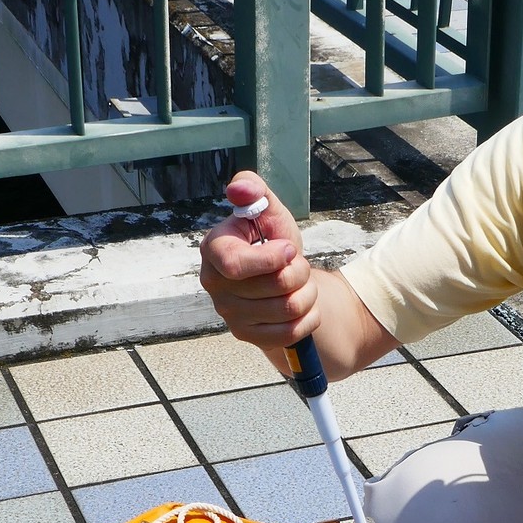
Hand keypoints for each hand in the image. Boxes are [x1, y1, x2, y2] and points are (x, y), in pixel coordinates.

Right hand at [198, 171, 317, 351]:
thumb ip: (254, 191)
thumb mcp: (268, 211)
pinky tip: (302, 305)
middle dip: (300, 271)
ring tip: (300, 283)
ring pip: (288, 308)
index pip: (235, 264)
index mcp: (214, 249)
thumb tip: (239, 188)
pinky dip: (309, 316)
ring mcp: (227, 313)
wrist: (277, 277)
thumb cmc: (270, 240)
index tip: (289, 250)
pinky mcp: (245, 335)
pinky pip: (291, 332)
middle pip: (276, 285)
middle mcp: (213, 283)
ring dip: (308, 293)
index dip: (270, 259)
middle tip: (296, 264)